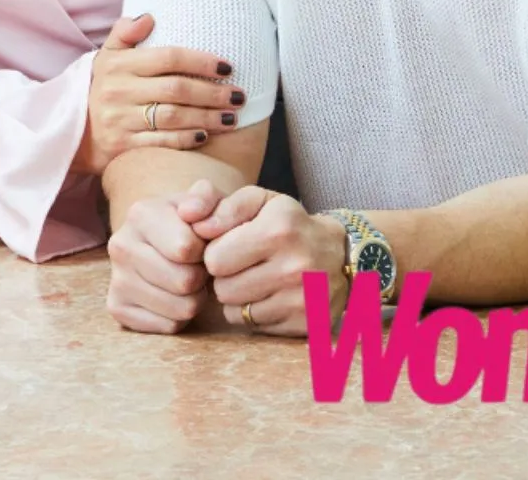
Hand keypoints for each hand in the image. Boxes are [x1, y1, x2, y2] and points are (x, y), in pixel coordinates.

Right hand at [74, 15, 239, 175]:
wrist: (72, 131)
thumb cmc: (101, 88)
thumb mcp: (106, 56)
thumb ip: (125, 33)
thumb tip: (149, 16)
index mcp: (119, 65)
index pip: (168, 58)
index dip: (201, 61)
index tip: (228, 67)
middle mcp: (119, 91)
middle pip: (176, 89)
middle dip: (213, 92)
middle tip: (240, 96)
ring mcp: (120, 120)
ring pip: (173, 117)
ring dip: (207, 117)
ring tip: (231, 117)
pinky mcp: (122, 147)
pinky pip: (160, 142)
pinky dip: (185, 139)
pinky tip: (205, 136)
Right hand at [106, 180, 225, 333]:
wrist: (167, 238)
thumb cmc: (193, 221)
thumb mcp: (207, 200)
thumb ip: (206, 198)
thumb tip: (191, 213)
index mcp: (140, 213)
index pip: (186, 249)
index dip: (206, 251)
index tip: (202, 244)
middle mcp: (120, 246)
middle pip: (184, 282)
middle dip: (202, 277)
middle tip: (198, 266)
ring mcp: (116, 279)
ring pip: (180, 309)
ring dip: (195, 298)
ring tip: (188, 280)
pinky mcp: (117, 307)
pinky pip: (168, 326)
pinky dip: (180, 317)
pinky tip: (174, 296)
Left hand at [193, 186, 349, 336]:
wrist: (342, 255)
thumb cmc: (289, 225)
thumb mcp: (258, 202)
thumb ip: (218, 204)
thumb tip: (186, 215)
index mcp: (278, 230)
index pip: (213, 258)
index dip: (216, 252)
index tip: (231, 246)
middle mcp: (294, 266)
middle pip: (221, 289)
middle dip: (225, 277)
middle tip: (244, 265)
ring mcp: (302, 300)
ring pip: (234, 311)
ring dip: (237, 297)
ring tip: (257, 279)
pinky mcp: (305, 324)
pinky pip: (253, 326)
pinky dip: (254, 313)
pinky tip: (270, 296)